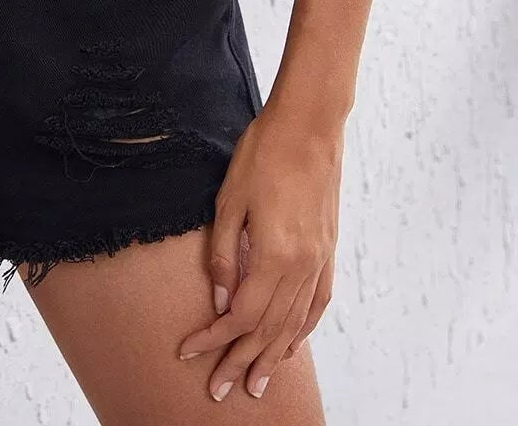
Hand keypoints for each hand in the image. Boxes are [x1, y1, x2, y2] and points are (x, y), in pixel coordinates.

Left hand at [177, 103, 341, 401]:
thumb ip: (224, 256)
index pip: (240, 316)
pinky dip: (304, 329)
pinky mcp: (328, 250)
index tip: (189, 354)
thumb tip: (220, 301)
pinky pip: (318, 304)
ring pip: (295, 324)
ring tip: (256, 382)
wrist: (309, 126)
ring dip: (274, 357)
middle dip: (241, 361)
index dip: (214, 340)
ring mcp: (320, 261)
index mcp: (275, 256)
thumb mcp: (229, 200)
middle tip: (221, 390)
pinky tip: (292, 344)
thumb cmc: (263, 154)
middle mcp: (302, 267)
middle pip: (268, 330)